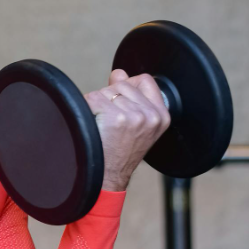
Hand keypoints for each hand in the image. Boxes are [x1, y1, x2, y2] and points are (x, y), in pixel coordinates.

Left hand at [84, 69, 170, 190]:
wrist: (109, 175)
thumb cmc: (120, 151)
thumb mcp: (137, 124)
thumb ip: (131, 95)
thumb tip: (119, 73)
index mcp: (161, 115)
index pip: (145, 80)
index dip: (128, 85)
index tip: (120, 101)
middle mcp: (150, 115)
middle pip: (122, 85)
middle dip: (110, 98)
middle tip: (109, 122)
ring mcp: (133, 116)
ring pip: (105, 91)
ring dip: (97, 105)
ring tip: (102, 126)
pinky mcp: (115, 118)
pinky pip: (93, 98)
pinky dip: (87, 109)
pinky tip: (93, 125)